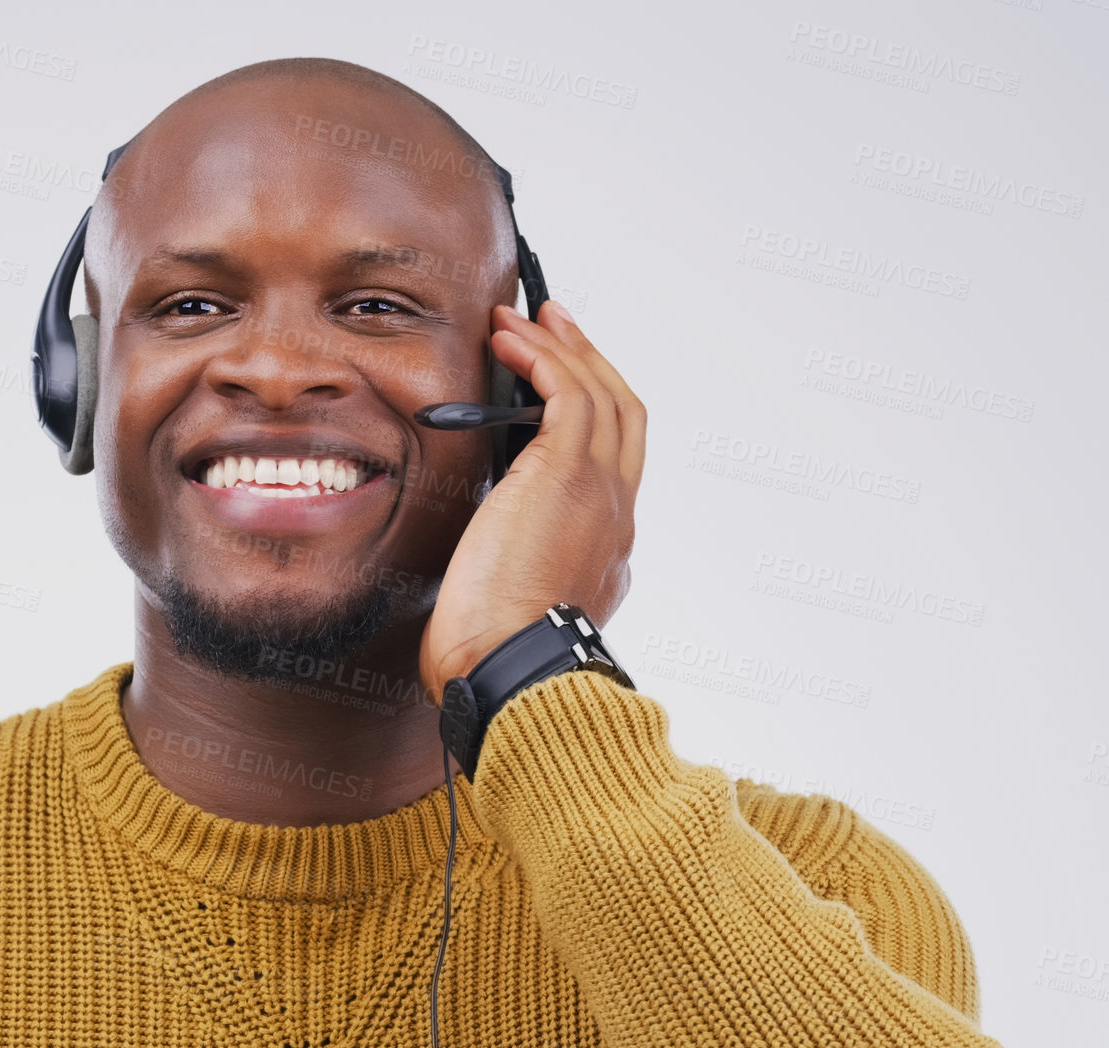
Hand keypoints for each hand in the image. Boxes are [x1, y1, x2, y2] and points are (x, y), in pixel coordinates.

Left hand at [418, 301, 645, 701]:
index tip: (560, 388)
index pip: (614, 467)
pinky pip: (568, 391)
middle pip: (623, 416)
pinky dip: (543, 356)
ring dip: (563, 347)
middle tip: (557, 328)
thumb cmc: (493, 655)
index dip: (593, 417)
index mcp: (607, 551)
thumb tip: (485, 552)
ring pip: (601, 394)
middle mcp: (617, 516)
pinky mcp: (566, 473)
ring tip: (527, 317)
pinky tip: (511, 338)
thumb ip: (510, 570)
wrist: (509, 669)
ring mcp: (599, 491)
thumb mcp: (511, 607)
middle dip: (591, 363)